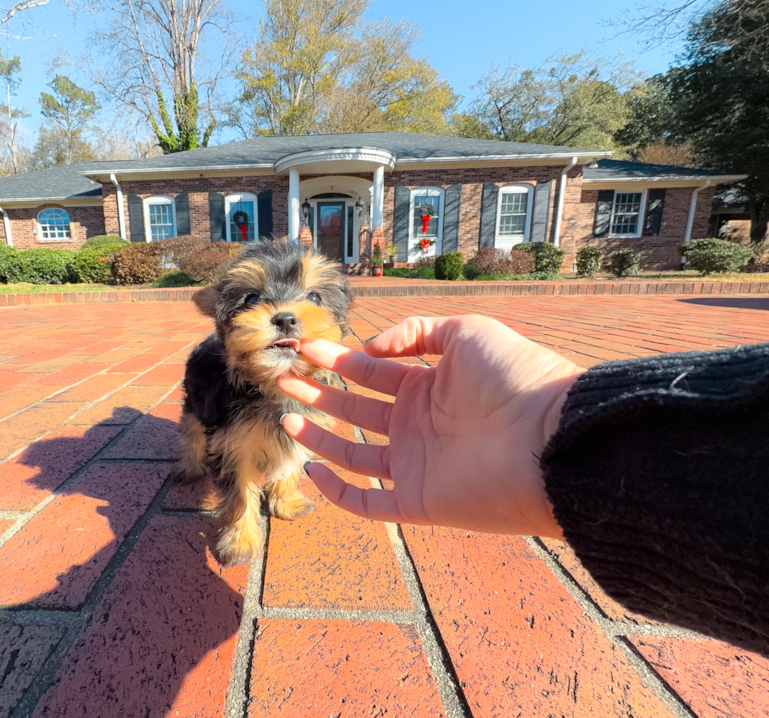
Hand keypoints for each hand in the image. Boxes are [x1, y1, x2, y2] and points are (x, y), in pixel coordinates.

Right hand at [277, 316, 583, 537]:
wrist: (551, 438)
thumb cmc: (517, 378)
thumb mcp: (467, 332)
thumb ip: (415, 333)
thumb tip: (370, 351)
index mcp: (429, 385)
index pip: (371, 372)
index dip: (337, 358)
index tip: (306, 347)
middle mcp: (418, 424)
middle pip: (355, 408)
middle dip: (318, 392)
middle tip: (282, 377)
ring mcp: (416, 463)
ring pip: (353, 452)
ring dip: (318, 435)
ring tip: (286, 414)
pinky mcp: (417, 500)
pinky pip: (368, 502)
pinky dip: (338, 492)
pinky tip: (312, 470)